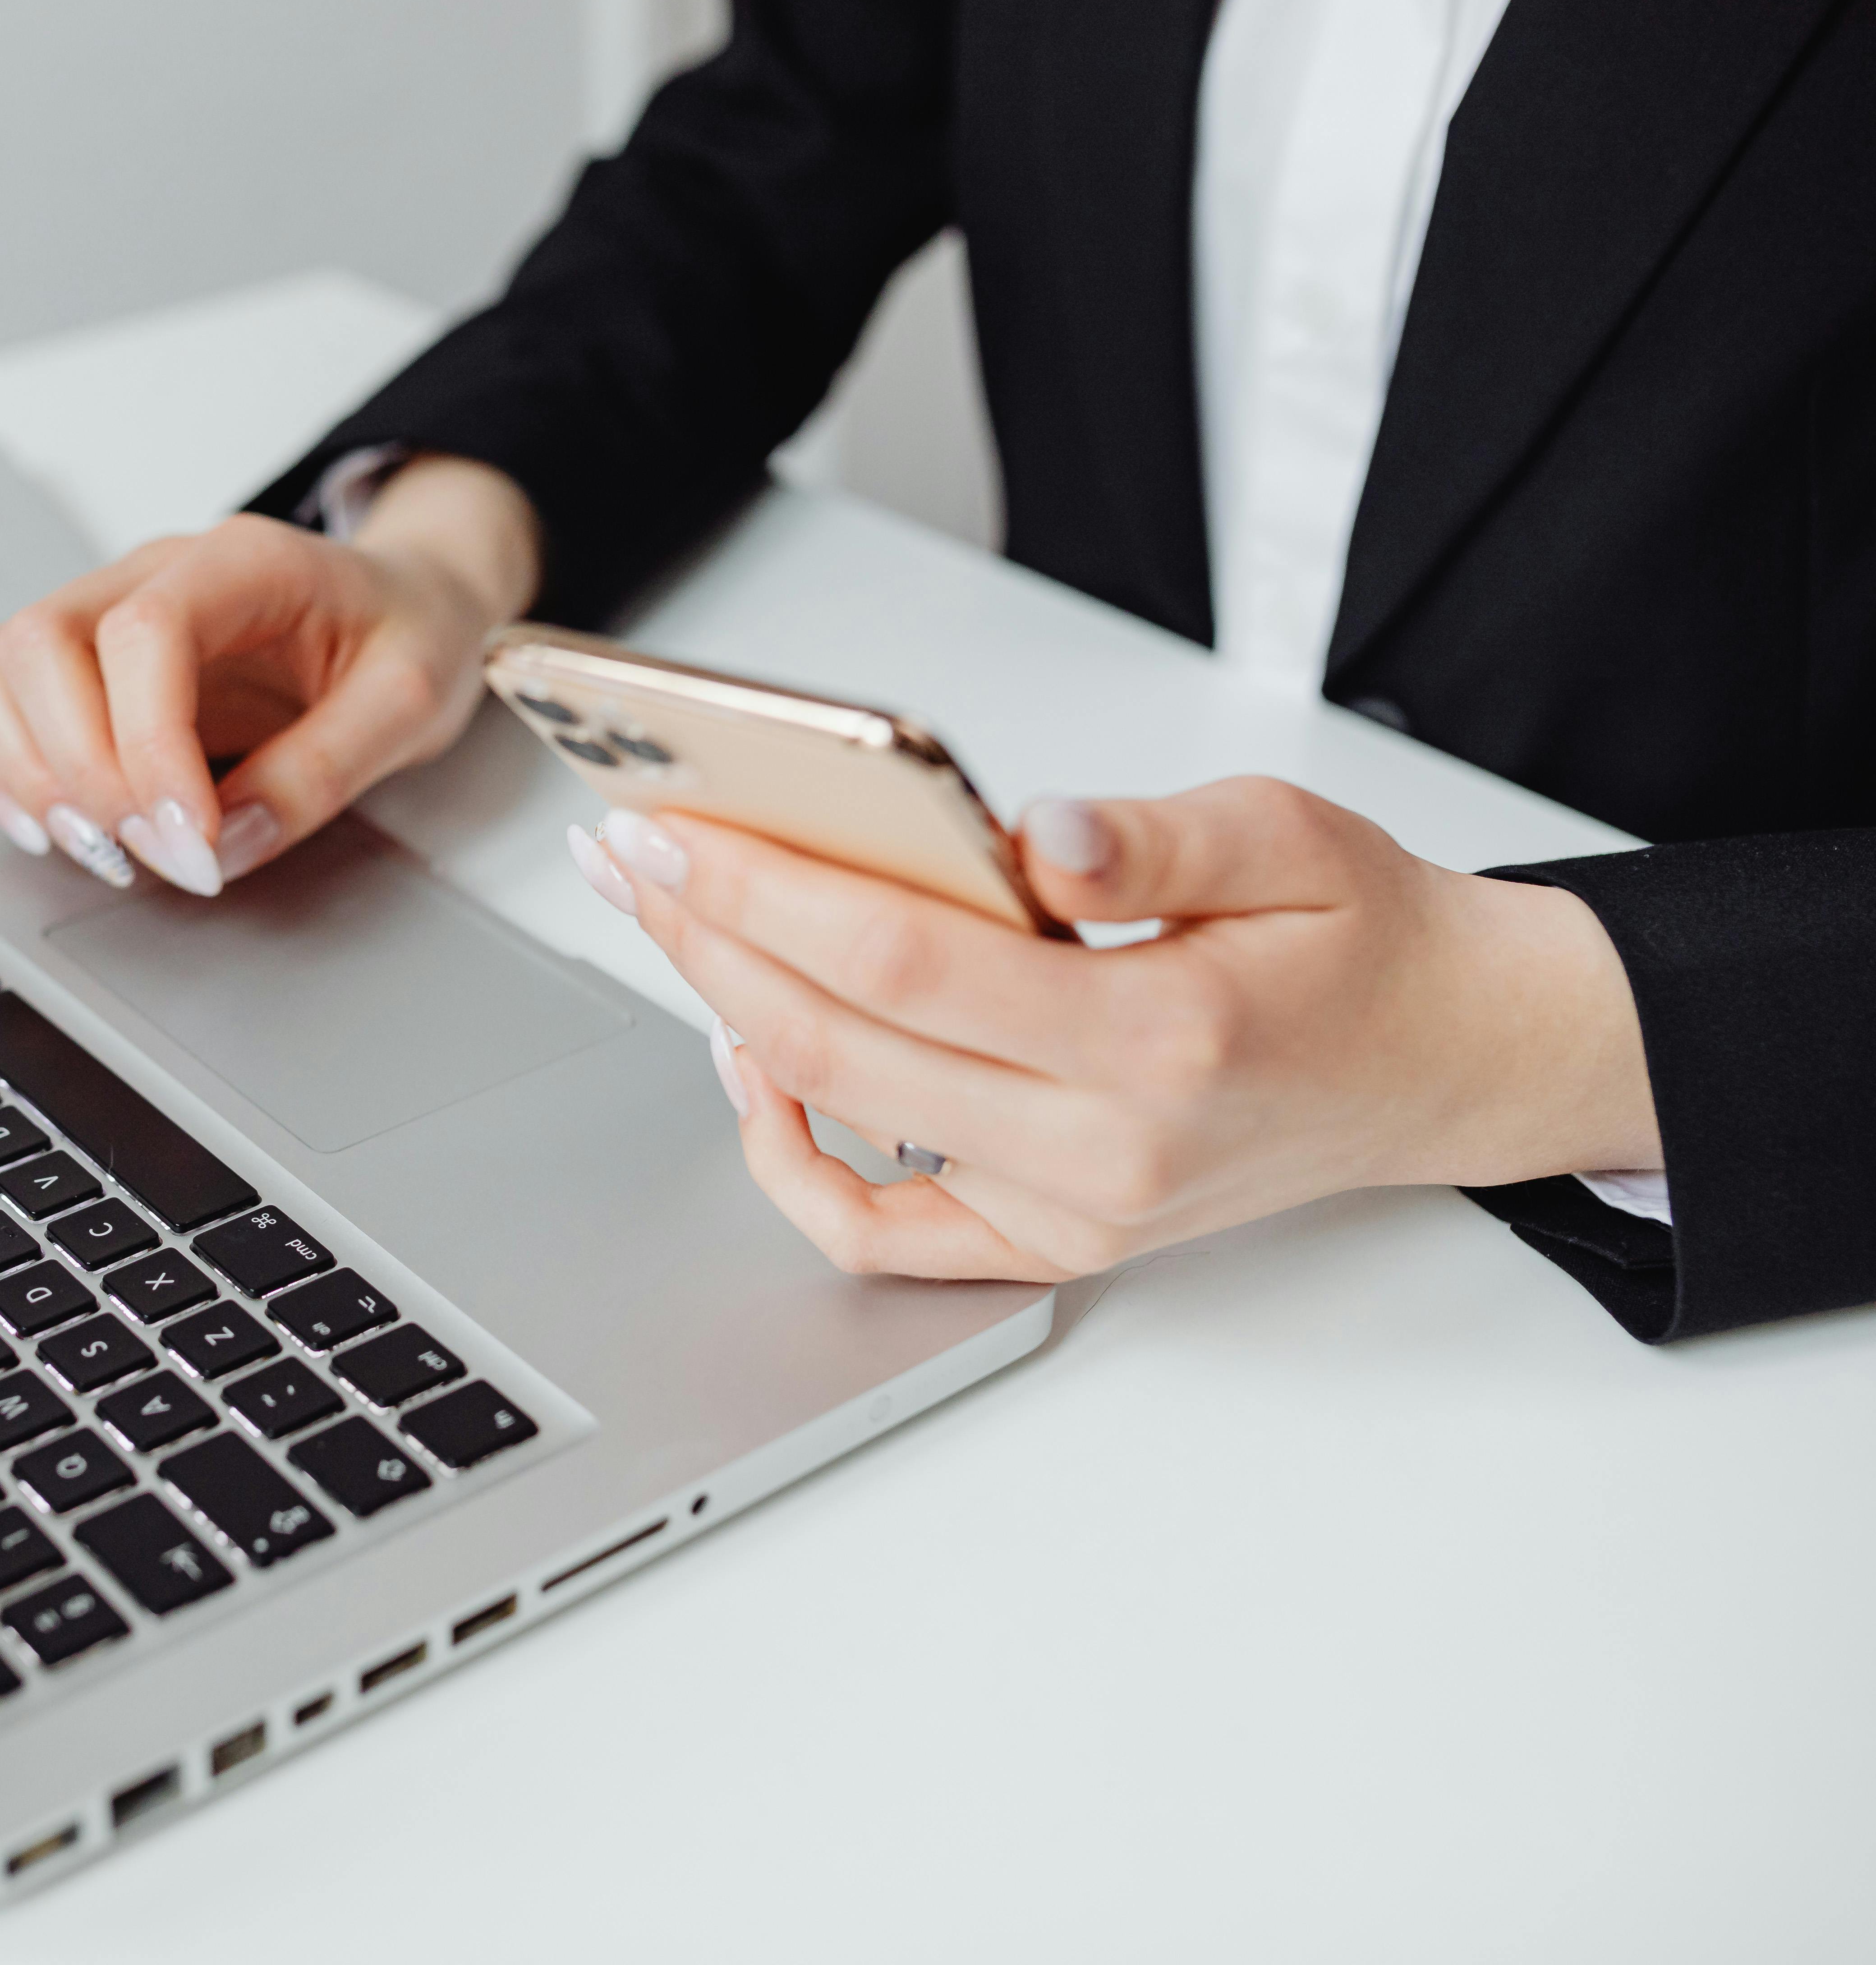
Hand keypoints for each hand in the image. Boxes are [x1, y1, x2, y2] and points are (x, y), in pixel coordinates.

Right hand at [0, 454, 540, 892]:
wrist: (406, 606)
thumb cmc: (405, 636)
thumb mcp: (409, 702)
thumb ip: (323, 772)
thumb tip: (225, 844)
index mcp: (244, 562)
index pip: (143, 631)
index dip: (147, 748)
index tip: (190, 841)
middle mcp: (153, 574)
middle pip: (38, 643)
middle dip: (78, 771)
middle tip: (153, 855)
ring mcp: (104, 614)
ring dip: (26, 772)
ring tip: (106, 850)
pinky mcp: (83, 670)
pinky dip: (4, 775)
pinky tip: (63, 830)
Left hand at [573, 779, 1661, 1281]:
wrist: (1443, 1058)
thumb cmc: (1364, 940)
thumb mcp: (1292, 836)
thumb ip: (1153, 838)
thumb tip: (1030, 833)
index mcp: (1164, 1037)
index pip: (904, 961)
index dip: (764, 891)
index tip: (669, 827)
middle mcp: (1105, 1148)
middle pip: (839, 1043)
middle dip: (707, 938)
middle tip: (622, 852)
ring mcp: (1071, 1209)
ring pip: (838, 1123)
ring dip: (728, 1013)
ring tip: (666, 918)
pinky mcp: (1052, 1239)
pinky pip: (881, 1232)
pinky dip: (791, 1154)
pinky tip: (751, 1057)